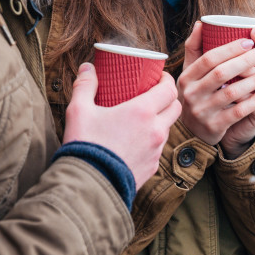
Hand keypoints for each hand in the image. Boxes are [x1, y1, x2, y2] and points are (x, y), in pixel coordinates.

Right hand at [62, 63, 181, 187]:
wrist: (88, 187)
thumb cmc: (85, 146)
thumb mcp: (79, 111)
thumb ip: (85, 86)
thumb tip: (87, 67)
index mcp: (142, 112)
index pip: (169, 89)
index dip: (167, 80)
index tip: (160, 76)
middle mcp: (155, 131)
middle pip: (175, 108)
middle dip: (169, 98)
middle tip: (155, 94)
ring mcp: (156, 151)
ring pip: (168, 128)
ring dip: (161, 119)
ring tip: (144, 116)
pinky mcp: (152, 167)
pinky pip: (158, 148)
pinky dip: (152, 140)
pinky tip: (137, 139)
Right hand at [176, 21, 254, 153]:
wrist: (191, 132)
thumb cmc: (196, 94)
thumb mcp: (189, 73)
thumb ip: (193, 49)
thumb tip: (201, 23)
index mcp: (186, 77)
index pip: (209, 58)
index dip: (230, 48)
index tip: (250, 40)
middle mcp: (192, 94)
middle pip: (221, 73)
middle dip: (245, 61)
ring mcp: (202, 111)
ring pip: (232, 92)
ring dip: (254, 80)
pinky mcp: (214, 126)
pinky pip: (238, 112)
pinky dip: (254, 100)